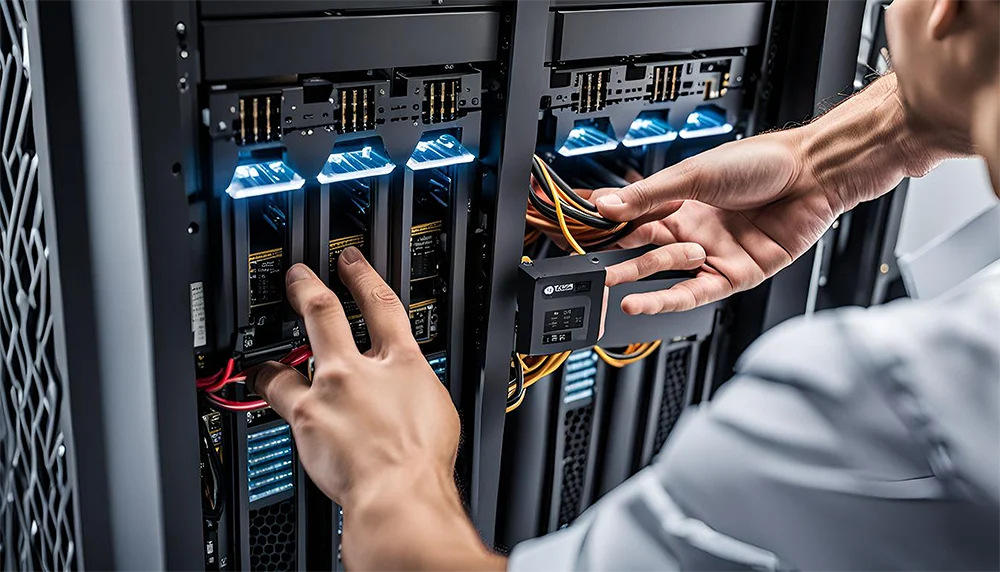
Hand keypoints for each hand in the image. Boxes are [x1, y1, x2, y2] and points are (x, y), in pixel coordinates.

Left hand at [249, 247, 502, 571]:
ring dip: (276, 354)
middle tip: (298, 276)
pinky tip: (261, 387)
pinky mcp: (305, 418)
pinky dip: (267, 388)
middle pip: (326, 313)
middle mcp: (360, 369)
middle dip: (308, 288)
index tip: (351, 263)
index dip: (364, 278)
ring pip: (291, 358)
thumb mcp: (438, 411)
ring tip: (265, 359)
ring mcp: (328, 391)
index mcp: (404, 364)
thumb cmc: (423, 461)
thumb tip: (407, 391)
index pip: (383, 306)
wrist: (400, 493)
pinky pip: (277, 397)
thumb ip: (414, 391)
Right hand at [591, 128, 831, 313]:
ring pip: (667, 273)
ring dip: (637, 278)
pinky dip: (666, 299)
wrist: (813, 174)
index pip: (634, 218)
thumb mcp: (695, 175)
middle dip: (614, 258)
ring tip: (608, 283)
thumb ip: (649, 195)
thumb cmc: (762, 162)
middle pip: (645, 249)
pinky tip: (640, 302)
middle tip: (586, 267)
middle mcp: (695, 231)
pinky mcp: (735, 276)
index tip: (577, 232)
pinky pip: (695, 293)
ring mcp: (714, 254)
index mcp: (681, 203)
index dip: (606, 226)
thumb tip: (606, 203)